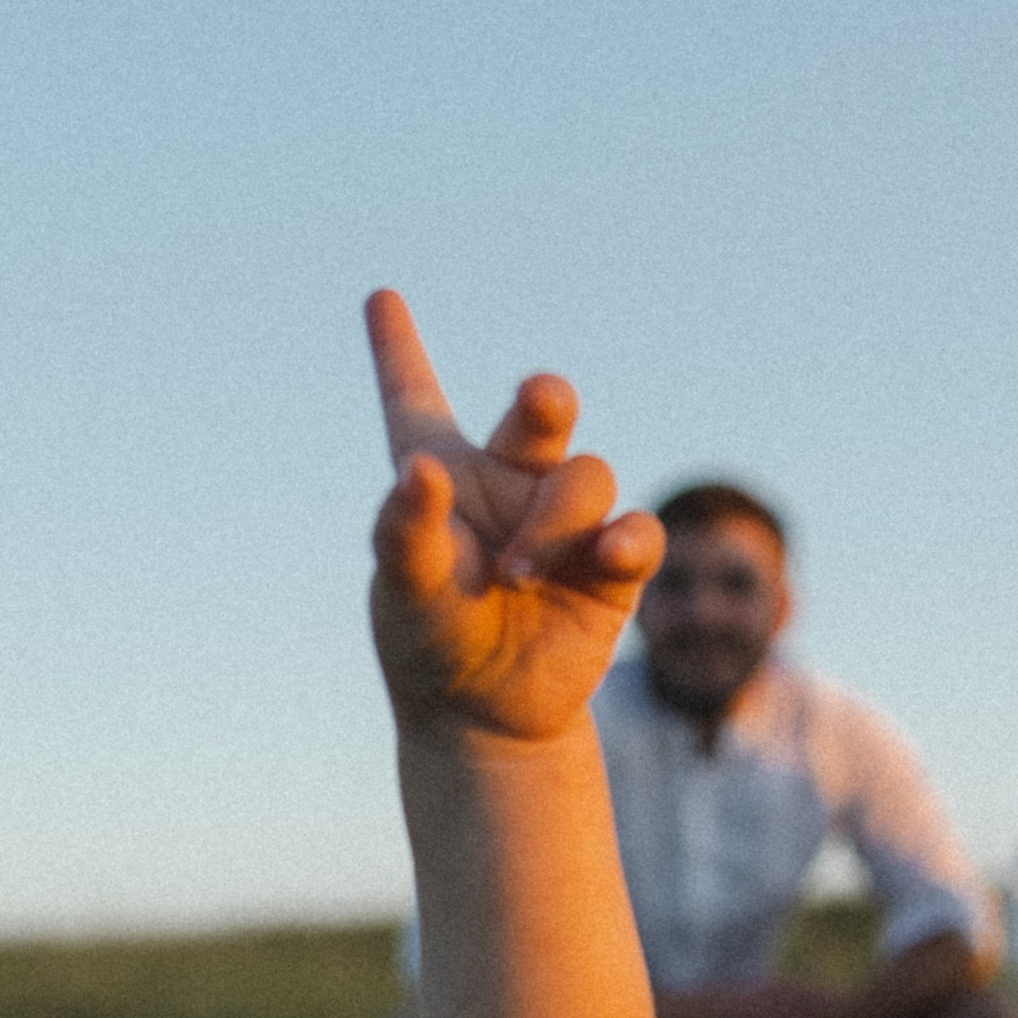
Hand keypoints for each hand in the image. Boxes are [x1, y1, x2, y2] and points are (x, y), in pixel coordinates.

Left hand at [365, 290, 660, 746]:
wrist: (486, 718)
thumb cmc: (431, 645)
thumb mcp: (404, 590)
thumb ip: (403, 528)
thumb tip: (420, 470)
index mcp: (442, 475)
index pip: (416, 398)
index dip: (398, 350)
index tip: (380, 300)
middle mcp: (506, 483)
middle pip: (540, 414)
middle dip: (546, 401)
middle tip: (541, 400)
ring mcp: (564, 520)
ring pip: (588, 475)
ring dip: (558, 518)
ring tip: (520, 573)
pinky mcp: (611, 565)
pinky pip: (638, 530)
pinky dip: (628, 538)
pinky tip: (608, 555)